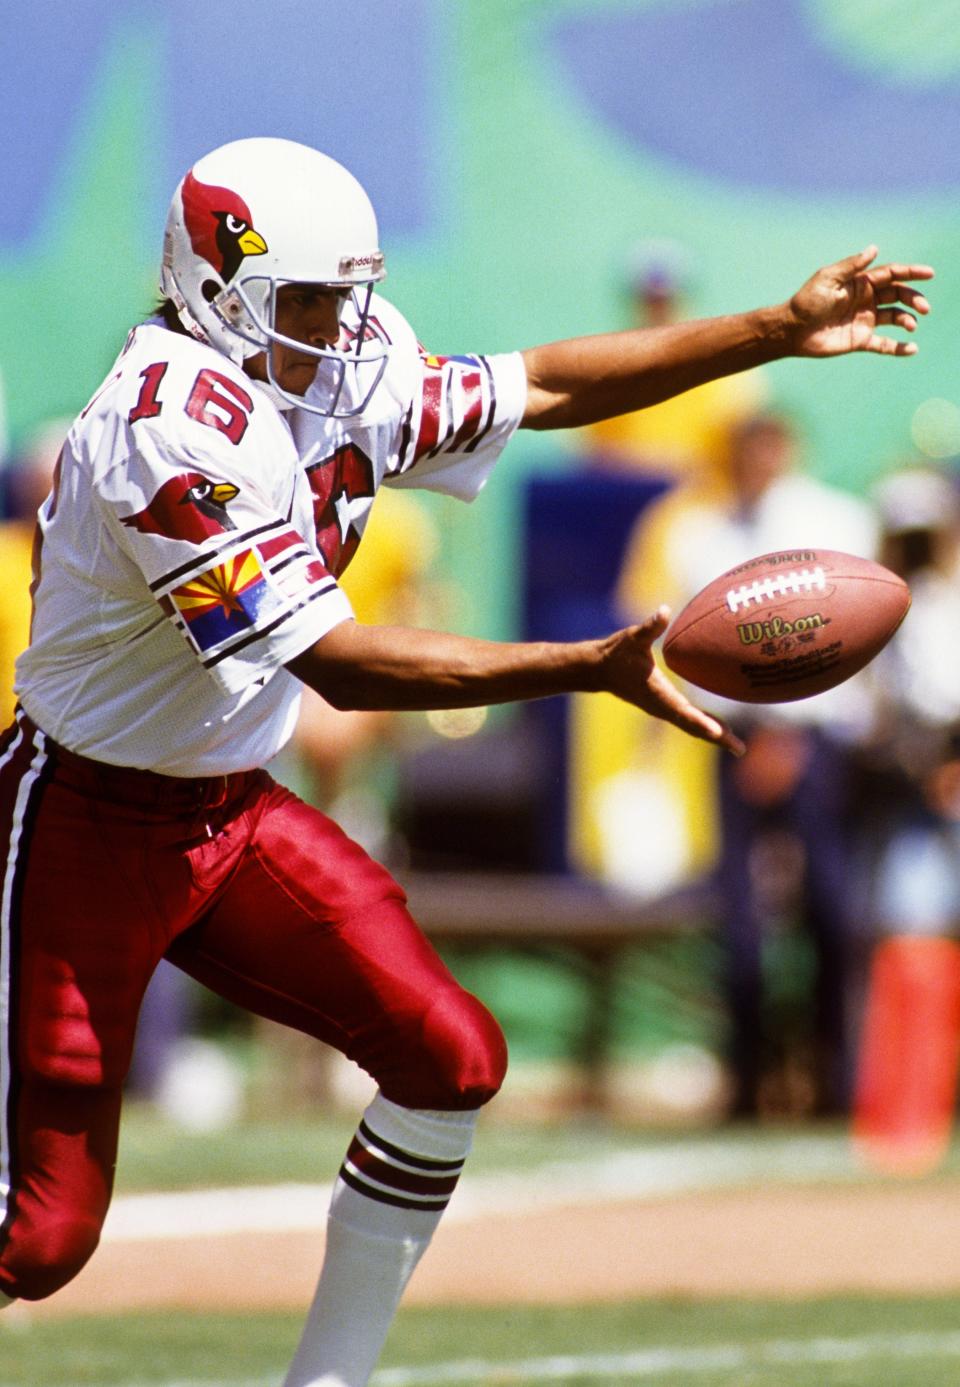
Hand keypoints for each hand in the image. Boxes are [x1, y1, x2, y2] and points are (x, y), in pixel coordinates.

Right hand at [600, 608, 744, 754]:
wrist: (598, 669)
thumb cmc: (616, 652)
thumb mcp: (633, 637)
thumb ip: (650, 627)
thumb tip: (664, 611)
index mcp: (657, 694)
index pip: (683, 711)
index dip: (701, 722)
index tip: (719, 734)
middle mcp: (661, 706)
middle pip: (693, 726)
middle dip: (717, 738)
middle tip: (740, 749)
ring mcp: (662, 708)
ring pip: (691, 726)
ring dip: (714, 735)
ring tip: (736, 745)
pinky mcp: (663, 706)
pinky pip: (687, 718)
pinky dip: (704, 724)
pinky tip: (719, 727)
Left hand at [787, 246, 932, 357]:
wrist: (792, 330)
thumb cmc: (807, 301)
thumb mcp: (828, 278)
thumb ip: (852, 266)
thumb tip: (875, 249)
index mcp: (861, 283)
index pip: (892, 274)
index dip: (911, 273)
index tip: (929, 273)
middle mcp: (866, 300)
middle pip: (898, 295)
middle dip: (913, 299)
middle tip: (924, 307)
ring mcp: (864, 320)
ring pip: (895, 318)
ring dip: (907, 320)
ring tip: (911, 325)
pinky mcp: (859, 340)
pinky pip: (884, 345)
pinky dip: (898, 348)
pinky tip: (912, 349)